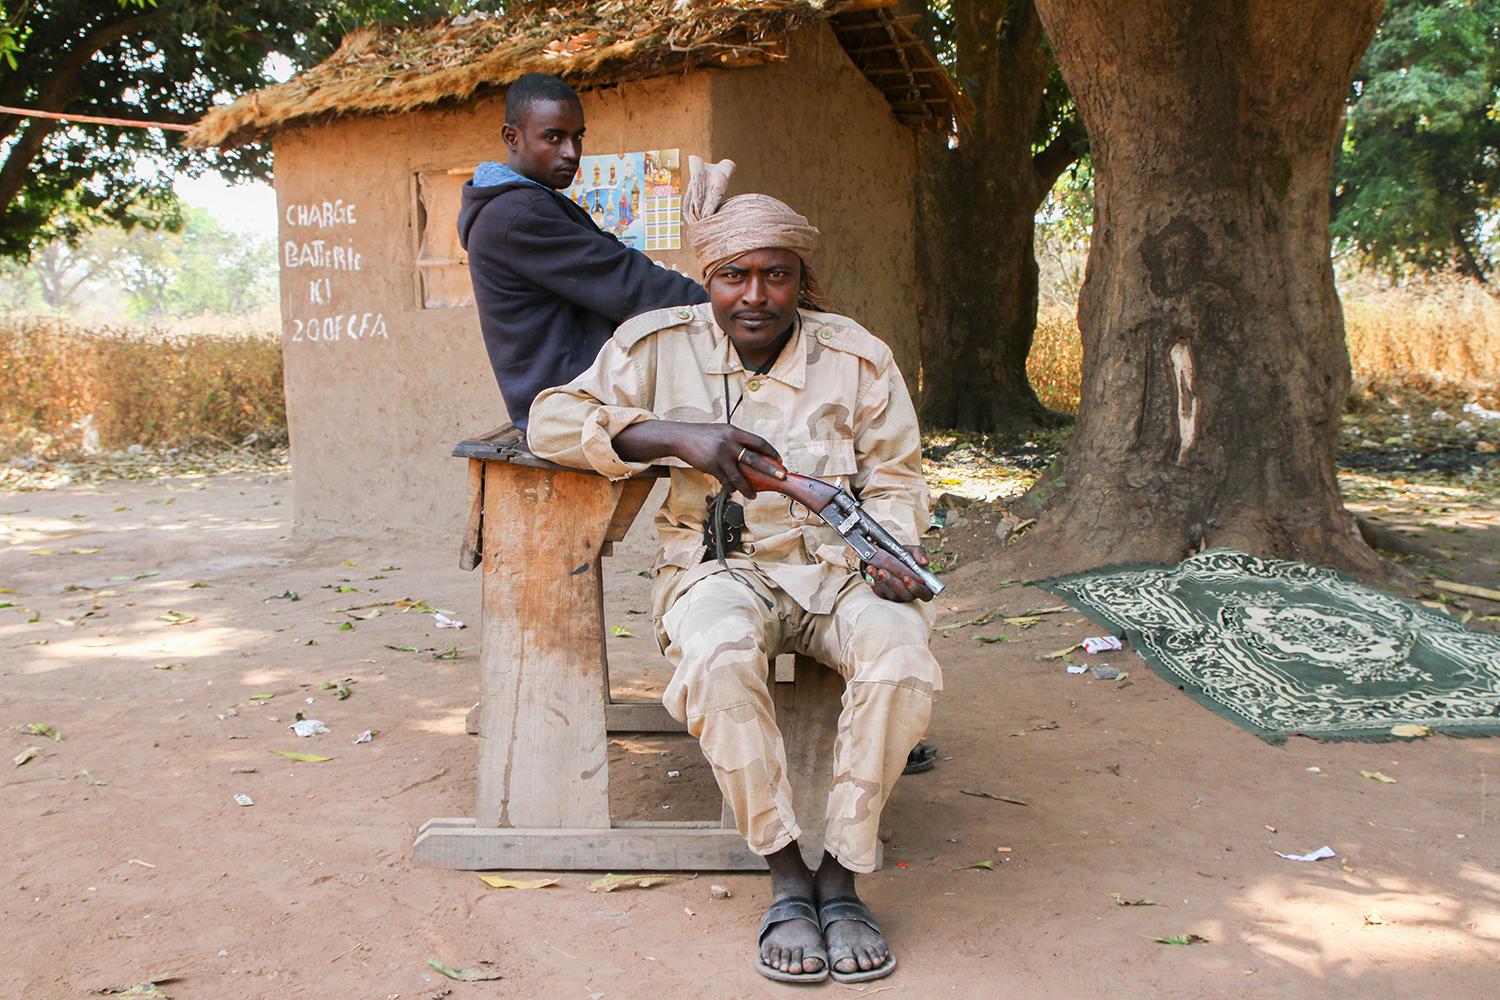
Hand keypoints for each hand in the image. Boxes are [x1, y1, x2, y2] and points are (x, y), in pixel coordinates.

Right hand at [665, 423, 780, 497]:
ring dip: (748, 488)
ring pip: (740, 476)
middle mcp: (729, 443)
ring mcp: (720, 456)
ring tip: (753, 496)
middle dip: (770, 469)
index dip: (771, 451)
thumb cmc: (703, 435)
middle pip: (755, 459)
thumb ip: (736, 440)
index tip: (779, 459)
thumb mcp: (722, 432)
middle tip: (781, 476)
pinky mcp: (711, 466)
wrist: (681, 437)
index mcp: (734, 432)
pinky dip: (731, 487)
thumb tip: (753, 453)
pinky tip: (734, 491)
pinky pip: (725, 481)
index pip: (758, 442)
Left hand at [862, 545, 932, 602]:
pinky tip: (870, 571)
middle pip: (905, 595)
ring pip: (891, 594)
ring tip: (872, 568)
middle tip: (883, 571)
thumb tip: (924, 562)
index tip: (906, 578)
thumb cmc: (904, 556)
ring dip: (880, 581)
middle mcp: (911, 593)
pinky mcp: (885, 595)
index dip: (917, 588)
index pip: (925, 594)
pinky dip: (874, 581)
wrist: (888, 555)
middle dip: (893, 583)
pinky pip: (880, 592)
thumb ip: (919, 554)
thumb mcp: (912, 551)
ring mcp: (897, 596)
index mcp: (923, 585)